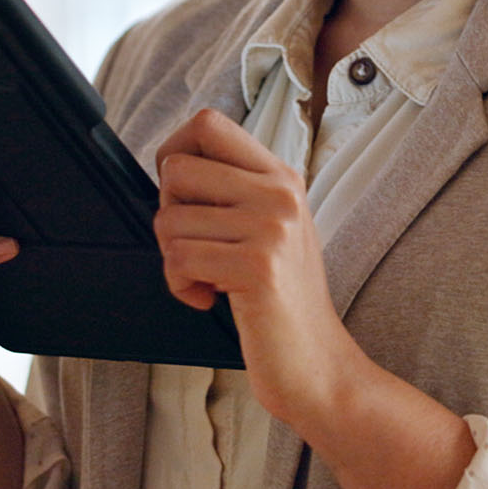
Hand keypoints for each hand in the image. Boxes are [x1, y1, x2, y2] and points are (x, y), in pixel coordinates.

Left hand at [154, 107, 353, 425]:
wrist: (318, 366)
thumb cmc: (279, 300)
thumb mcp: (268, 228)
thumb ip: (233, 191)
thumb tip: (172, 164)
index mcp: (280, 176)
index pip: (207, 123)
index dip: (174, 151)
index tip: (180, 195)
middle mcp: (278, 192)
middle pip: (176, 169)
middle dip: (168, 213)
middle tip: (196, 246)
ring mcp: (271, 227)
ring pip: (169, 220)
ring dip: (173, 259)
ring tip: (207, 279)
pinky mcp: (258, 267)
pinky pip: (179, 259)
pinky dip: (180, 286)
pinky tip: (207, 298)